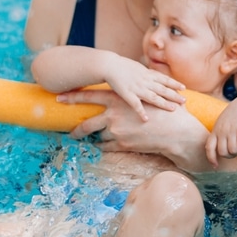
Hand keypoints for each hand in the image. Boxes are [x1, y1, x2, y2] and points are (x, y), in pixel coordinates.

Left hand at [56, 89, 213, 170]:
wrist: (176, 131)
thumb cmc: (164, 111)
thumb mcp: (145, 96)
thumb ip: (132, 94)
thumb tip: (127, 89)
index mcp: (117, 100)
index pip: (89, 97)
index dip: (73, 98)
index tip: (60, 98)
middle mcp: (114, 115)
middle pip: (86, 124)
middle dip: (76, 129)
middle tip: (69, 132)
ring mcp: (117, 131)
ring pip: (98, 137)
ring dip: (96, 138)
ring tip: (93, 140)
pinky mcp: (123, 145)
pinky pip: (107, 147)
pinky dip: (105, 147)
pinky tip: (104, 147)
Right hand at [100, 54, 184, 121]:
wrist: (109, 65)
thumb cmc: (122, 66)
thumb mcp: (137, 67)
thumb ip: (146, 73)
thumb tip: (154, 76)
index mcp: (147, 74)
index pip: (164, 79)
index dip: (174, 83)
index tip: (184, 87)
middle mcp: (145, 81)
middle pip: (162, 89)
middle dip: (174, 95)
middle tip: (185, 101)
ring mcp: (137, 88)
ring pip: (153, 97)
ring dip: (164, 103)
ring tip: (173, 109)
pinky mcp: (127, 94)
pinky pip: (136, 105)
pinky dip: (141, 112)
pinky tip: (146, 119)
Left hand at [205, 98, 236, 167]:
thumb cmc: (233, 115)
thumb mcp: (222, 124)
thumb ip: (218, 135)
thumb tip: (216, 151)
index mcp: (215, 131)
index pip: (209, 148)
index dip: (211, 158)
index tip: (215, 166)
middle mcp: (222, 130)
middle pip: (223, 153)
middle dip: (231, 156)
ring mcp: (232, 128)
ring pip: (233, 150)